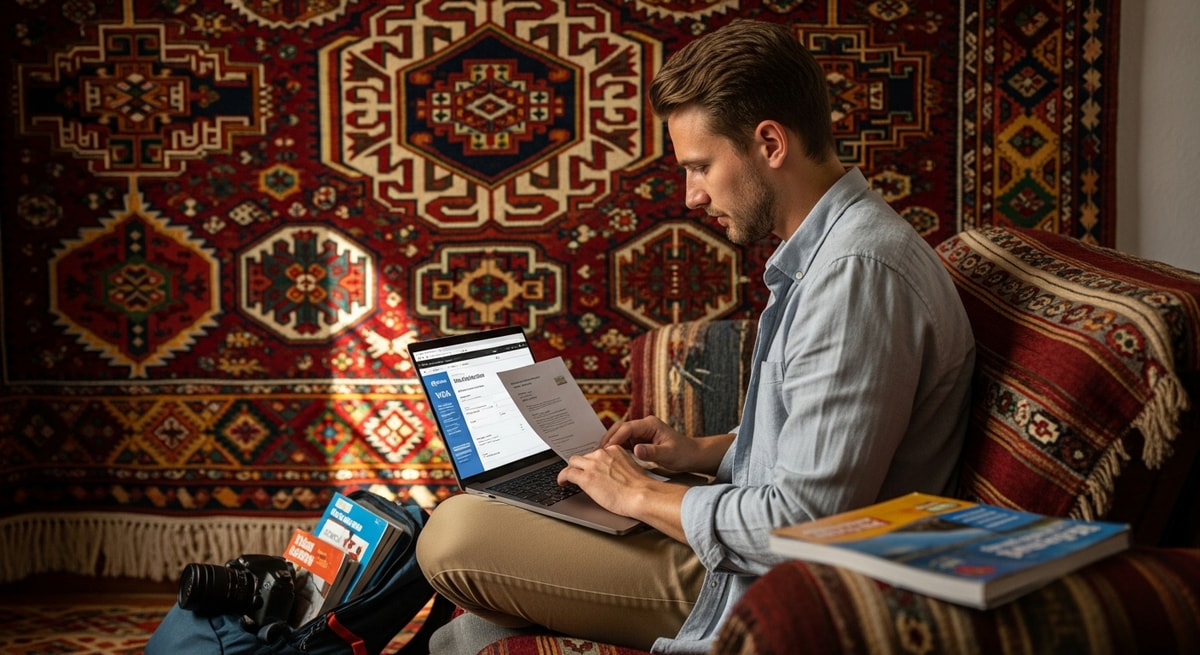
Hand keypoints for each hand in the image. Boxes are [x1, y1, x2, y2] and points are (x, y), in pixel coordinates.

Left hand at [556, 445, 654, 516]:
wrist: (641, 495)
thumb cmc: (640, 489)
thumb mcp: (630, 469)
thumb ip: (618, 466)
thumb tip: (609, 474)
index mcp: (614, 450)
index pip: (597, 453)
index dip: (591, 462)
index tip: (590, 467)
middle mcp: (602, 454)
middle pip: (584, 456)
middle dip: (581, 465)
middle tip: (579, 473)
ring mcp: (593, 465)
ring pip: (573, 462)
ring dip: (571, 470)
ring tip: (567, 478)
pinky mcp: (586, 477)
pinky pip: (567, 473)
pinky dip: (562, 477)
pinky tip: (562, 482)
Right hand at [600, 415, 729, 475]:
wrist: (692, 456)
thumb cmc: (683, 453)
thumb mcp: (668, 454)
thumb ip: (652, 452)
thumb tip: (636, 450)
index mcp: (650, 424)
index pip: (626, 428)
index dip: (614, 438)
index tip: (605, 450)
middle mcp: (644, 426)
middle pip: (619, 429)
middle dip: (608, 440)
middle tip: (597, 453)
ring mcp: (642, 433)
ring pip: (620, 436)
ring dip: (610, 445)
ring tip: (600, 457)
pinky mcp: (641, 441)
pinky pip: (624, 443)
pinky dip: (616, 449)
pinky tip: (610, 459)